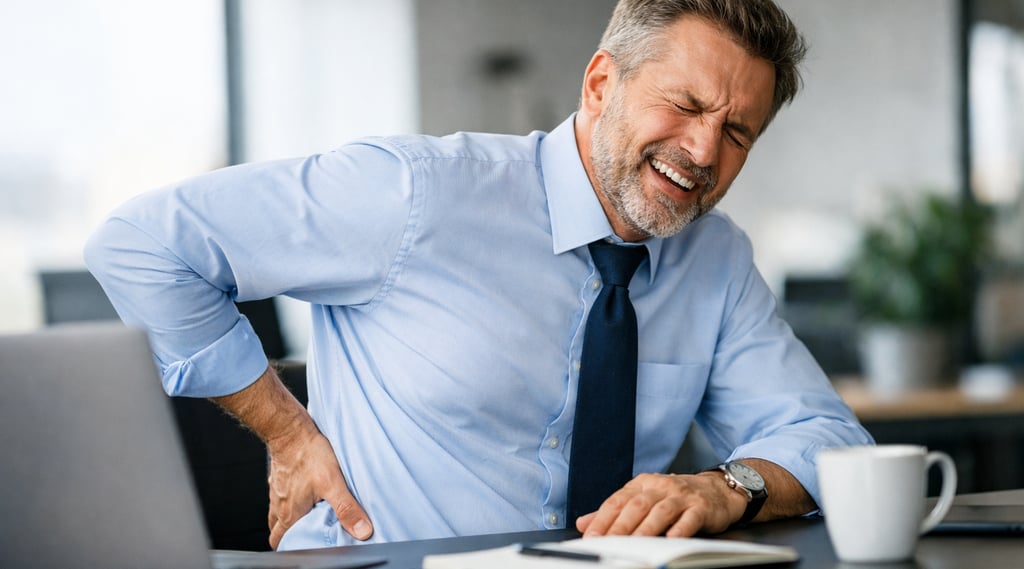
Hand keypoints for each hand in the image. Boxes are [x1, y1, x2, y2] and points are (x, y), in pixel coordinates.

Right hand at [266, 423, 372, 548]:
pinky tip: (304, 493)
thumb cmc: (307, 452)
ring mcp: (277, 491)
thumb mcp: (333, 482)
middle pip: (278, 531)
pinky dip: (289, 501)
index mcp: (290, 513)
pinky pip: (279, 497)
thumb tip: (362, 530)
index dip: (293, 547)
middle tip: (307, 535)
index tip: (307, 547)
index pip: (282, 542)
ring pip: (277, 515)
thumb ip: (347, 508)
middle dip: (290, 536)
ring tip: (307, 517)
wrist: (289, 429)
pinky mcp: (279, 478)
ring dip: (289, 519)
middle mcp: (279, 505)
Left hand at [574, 472, 745, 537]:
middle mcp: (660, 487)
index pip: (618, 501)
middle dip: (620, 526)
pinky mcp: (701, 507)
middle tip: (608, 543)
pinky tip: (671, 539)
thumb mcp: (644, 498)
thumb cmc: (676, 497)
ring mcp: (681, 496)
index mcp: (642, 484)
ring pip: (660, 512)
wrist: (716, 489)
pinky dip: (680, 529)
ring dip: (646, 530)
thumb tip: (584, 523)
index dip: (602, 519)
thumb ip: (615, 511)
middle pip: (637, 506)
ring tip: (635, 545)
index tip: (591, 536)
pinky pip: (689, 518)